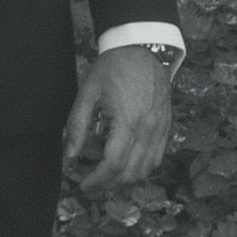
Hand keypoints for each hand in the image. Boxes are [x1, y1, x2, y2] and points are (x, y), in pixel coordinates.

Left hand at [63, 46, 171, 191]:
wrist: (141, 50)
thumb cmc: (112, 68)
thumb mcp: (88, 92)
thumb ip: (78, 125)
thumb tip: (70, 155)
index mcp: (127, 121)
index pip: (113, 164)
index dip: (97, 179)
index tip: (82, 184)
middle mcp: (148, 130)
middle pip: (130, 172)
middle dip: (108, 184)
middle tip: (90, 186)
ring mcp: (160, 130)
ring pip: (146, 169)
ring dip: (125, 180)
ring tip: (105, 179)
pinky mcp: (166, 127)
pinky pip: (156, 158)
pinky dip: (141, 169)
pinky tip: (126, 167)